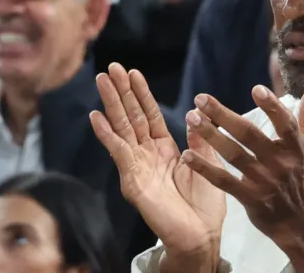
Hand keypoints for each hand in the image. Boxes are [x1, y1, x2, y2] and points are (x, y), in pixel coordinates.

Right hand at [89, 64, 224, 266]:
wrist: (200, 235)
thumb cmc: (205, 205)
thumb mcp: (208, 164)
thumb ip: (199, 140)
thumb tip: (196, 113)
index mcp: (165, 150)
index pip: (150, 116)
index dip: (141, 95)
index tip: (133, 72)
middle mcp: (148, 155)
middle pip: (131, 118)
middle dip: (122, 92)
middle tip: (111, 67)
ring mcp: (137, 167)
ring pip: (122, 129)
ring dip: (111, 104)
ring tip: (102, 81)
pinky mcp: (133, 180)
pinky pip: (119, 153)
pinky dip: (107, 134)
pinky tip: (96, 116)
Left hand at [182, 81, 303, 272]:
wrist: (300, 223)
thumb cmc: (302, 177)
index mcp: (296, 148)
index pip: (286, 124)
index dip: (272, 107)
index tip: (256, 89)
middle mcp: (280, 163)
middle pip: (249, 135)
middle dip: (223, 115)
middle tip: (201, 99)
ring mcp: (263, 181)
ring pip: (233, 155)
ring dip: (210, 135)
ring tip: (191, 118)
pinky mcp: (249, 198)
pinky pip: (223, 180)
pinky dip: (204, 168)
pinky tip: (187, 155)